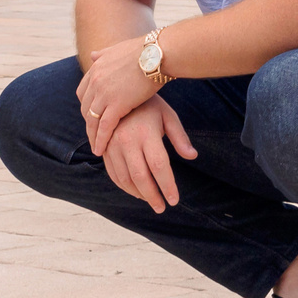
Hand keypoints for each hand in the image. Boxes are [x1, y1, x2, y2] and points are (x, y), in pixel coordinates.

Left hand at [76, 33, 160, 154]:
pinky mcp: (116, 104)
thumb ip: (103, 54)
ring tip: (96, 148)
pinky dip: (100, 140)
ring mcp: (104, 93)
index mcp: (96, 68)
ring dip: (92, 136)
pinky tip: (100, 150)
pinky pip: (104, 127)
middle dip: (89, 123)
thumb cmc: (145, 51)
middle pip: (85, 108)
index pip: (83, 93)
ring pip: (92, 120)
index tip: (92, 117)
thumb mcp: (118, 49)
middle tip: (94, 135)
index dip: (87, 106)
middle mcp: (95, 81)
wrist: (157, 53)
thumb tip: (92, 55)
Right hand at [89, 96, 195, 213]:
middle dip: (152, 196)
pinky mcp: (105, 148)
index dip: (167, 186)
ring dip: (138, 194)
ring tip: (151, 200)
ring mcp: (113, 145)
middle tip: (162, 207)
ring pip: (125, 178)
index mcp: (146, 133)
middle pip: (140, 177)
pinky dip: (124, 186)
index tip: (174, 200)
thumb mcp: (168, 115)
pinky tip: (136, 191)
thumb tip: (192, 156)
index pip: (159, 167)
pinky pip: (113, 173)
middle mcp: (127, 140)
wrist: (118, 90)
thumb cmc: (149, 105)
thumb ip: (180, 137)